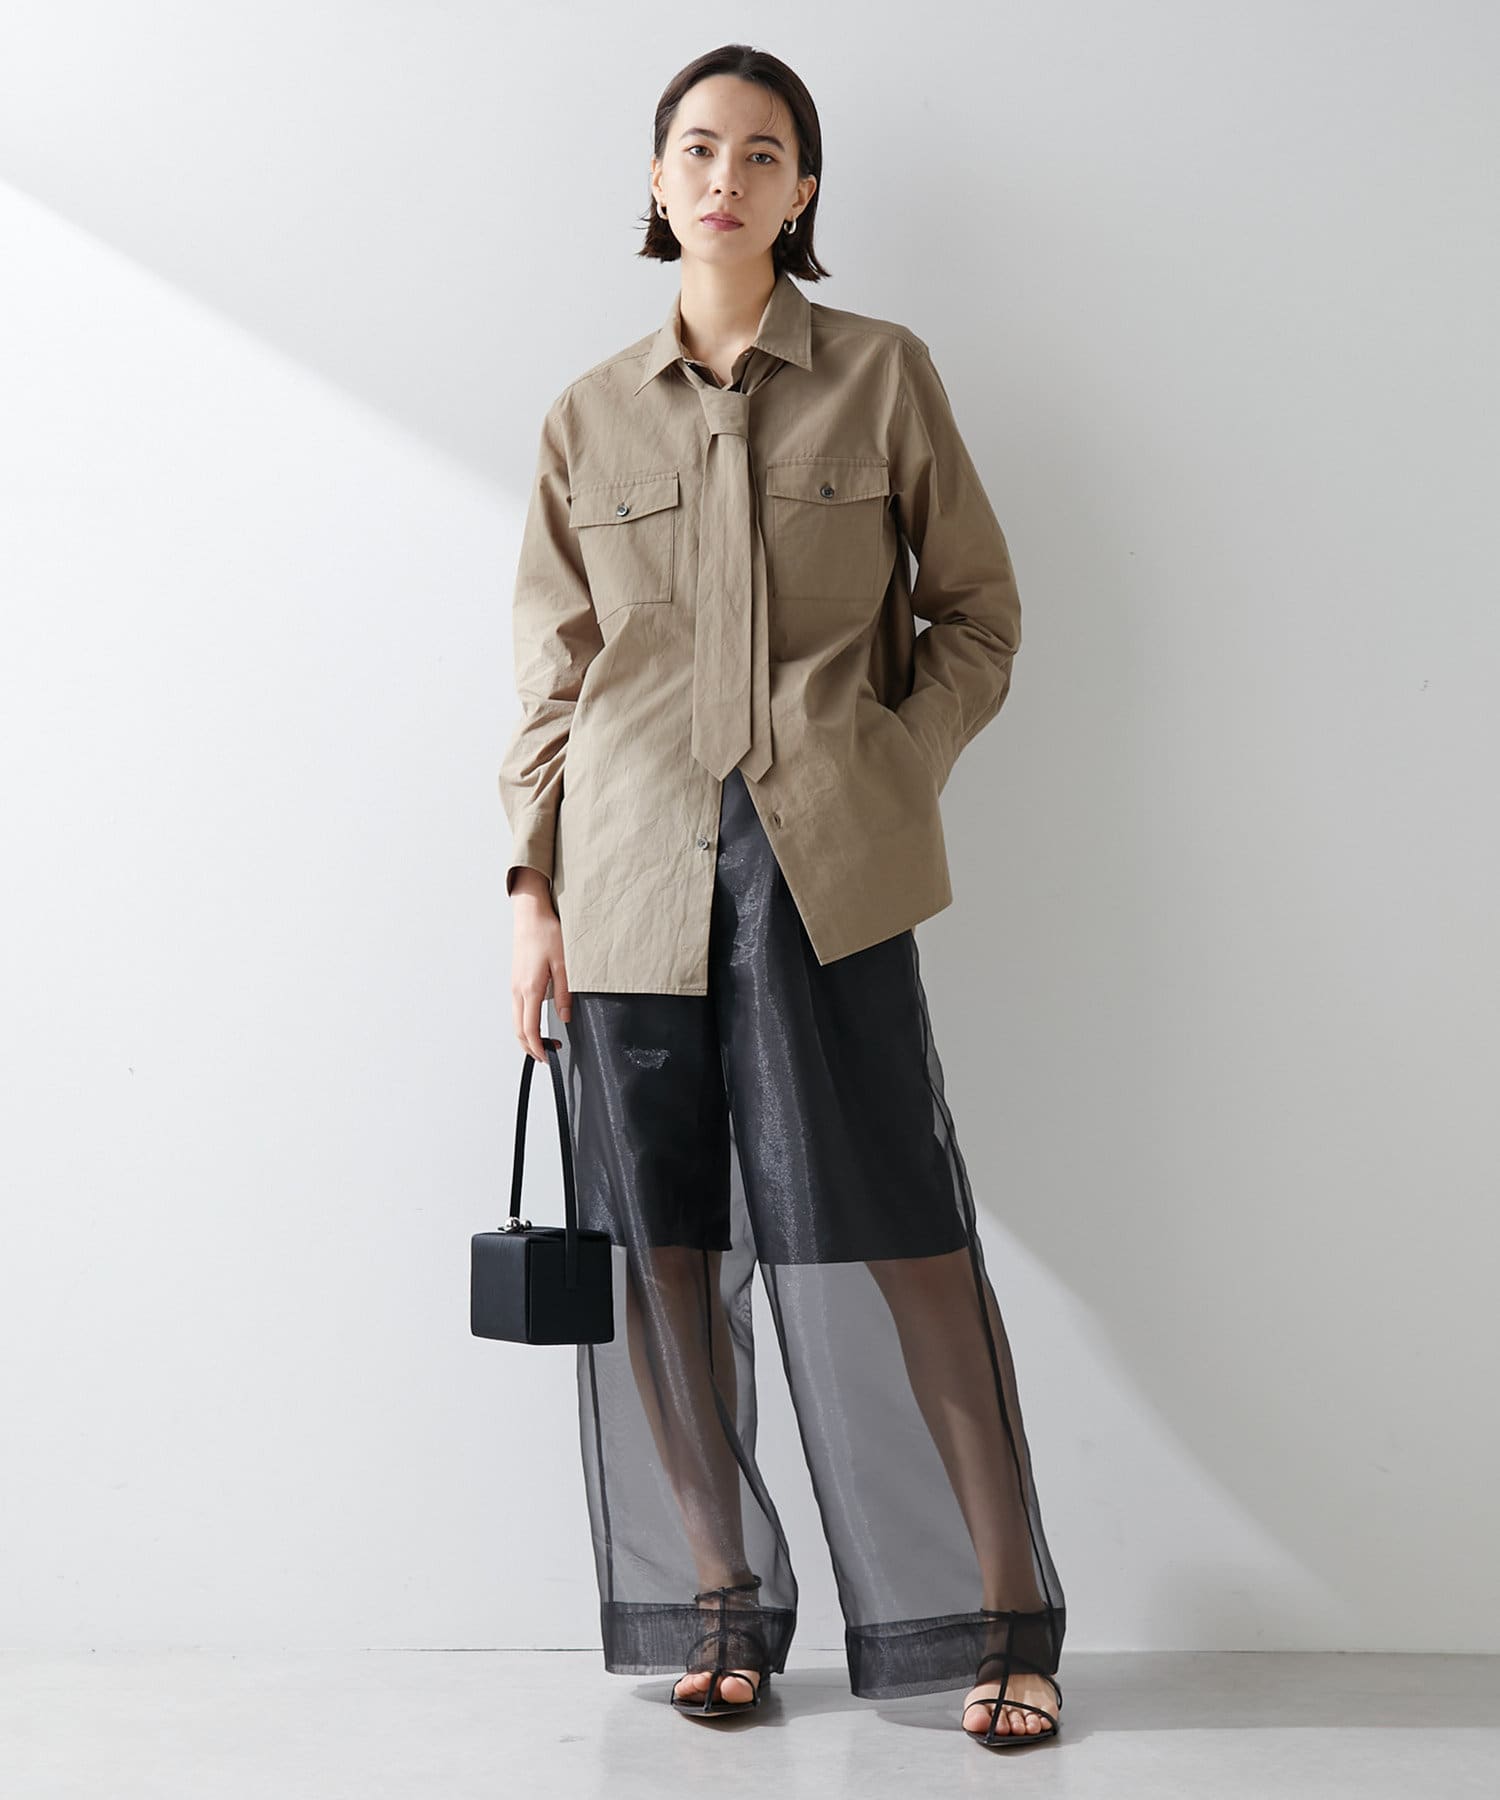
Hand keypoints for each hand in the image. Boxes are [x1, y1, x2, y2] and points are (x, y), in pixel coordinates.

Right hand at [510, 870, 571, 1061]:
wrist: (530, 915)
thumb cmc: (546, 934)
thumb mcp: (565, 964)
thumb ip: (564, 993)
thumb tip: (564, 1017)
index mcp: (530, 989)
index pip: (529, 1029)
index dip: (538, 1047)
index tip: (549, 1057)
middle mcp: (518, 990)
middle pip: (518, 1030)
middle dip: (530, 1048)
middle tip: (547, 1056)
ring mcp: (514, 986)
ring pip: (515, 1020)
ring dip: (526, 1037)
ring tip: (542, 1044)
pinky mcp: (515, 980)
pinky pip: (516, 1009)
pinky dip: (523, 1023)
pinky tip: (535, 1023)